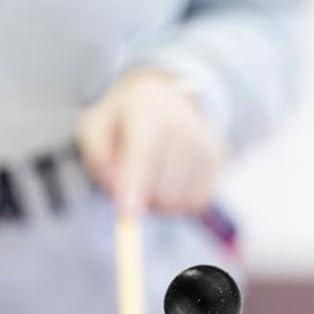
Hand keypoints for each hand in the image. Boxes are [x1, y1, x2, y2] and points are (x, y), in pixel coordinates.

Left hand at [78, 70, 225, 216]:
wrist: (163, 99)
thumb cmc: (121, 121)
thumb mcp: (94, 128)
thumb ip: (96, 157)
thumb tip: (116, 188)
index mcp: (148, 109)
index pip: (143, 152)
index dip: (134, 185)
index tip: (127, 214)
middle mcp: (183, 122)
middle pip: (161, 186)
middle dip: (139, 197)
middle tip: (127, 182)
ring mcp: (205, 141)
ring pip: (179, 200)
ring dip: (158, 203)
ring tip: (149, 175)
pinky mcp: (219, 160)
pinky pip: (196, 203)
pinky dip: (178, 203)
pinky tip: (169, 178)